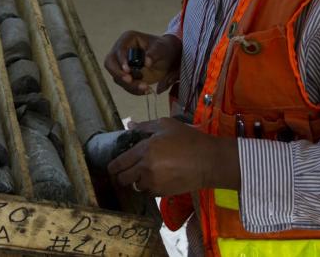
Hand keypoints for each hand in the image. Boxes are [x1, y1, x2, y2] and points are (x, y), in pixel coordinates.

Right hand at [104, 31, 180, 94]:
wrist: (167, 57)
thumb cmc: (163, 48)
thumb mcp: (161, 49)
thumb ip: (154, 54)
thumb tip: (146, 62)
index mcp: (128, 39)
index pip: (119, 50)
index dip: (121, 60)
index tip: (128, 70)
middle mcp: (120, 51)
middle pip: (110, 63)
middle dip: (118, 74)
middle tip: (129, 81)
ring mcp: (121, 64)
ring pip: (116, 77)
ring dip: (129, 85)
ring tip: (146, 88)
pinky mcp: (125, 75)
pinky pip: (124, 84)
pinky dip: (133, 89)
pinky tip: (146, 90)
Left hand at [107, 118, 239, 195]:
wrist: (208, 161)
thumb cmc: (188, 139)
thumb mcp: (166, 125)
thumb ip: (145, 126)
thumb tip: (129, 125)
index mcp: (145, 149)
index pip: (120, 162)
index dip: (113, 166)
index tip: (111, 168)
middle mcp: (145, 168)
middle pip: (123, 178)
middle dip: (123, 175)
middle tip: (128, 171)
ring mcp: (154, 182)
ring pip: (136, 186)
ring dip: (138, 181)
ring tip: (147, 174)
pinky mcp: (163, 193)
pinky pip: (149, 192)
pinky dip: (150, 187)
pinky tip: (159, 179)